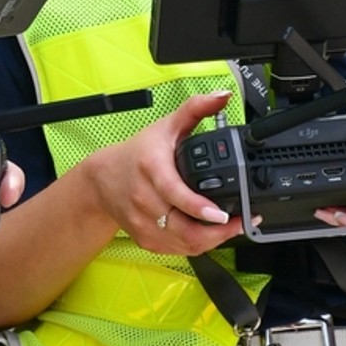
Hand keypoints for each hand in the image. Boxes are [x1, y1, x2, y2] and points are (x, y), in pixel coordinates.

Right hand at [75, 90, 245, 256]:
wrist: (103, 179)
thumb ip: (195, 109)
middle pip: (185, 227)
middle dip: (219, 231)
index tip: (221, 214)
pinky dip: (198, 244)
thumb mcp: (166, 127)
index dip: (199, 208)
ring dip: (213, 240)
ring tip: (233, 227)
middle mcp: (145, 200)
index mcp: (151, 170)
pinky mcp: (146, 239)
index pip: (176, 195)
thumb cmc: (137, 154)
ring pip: (185, 244)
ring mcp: (144, 223)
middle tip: (242, 221)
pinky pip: (178, 250)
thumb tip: (221, 96)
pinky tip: (210, 233)